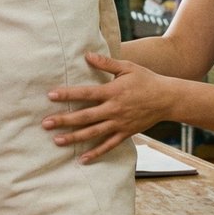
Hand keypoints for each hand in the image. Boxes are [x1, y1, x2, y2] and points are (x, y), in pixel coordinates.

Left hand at [43, 51, 167, 162]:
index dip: (68, 94)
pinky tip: (82, 159)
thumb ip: (106, 63)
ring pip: (93, 133)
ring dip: (74, 137)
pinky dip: (95, 153)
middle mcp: (114, 109)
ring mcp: (119, 124)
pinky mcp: (125, 133)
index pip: (85, 93)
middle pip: (85, 116)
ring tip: (56, 141)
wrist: (167, 99)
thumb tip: (87, 55)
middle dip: (64, 120)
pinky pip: (108, 145)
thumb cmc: (146, 80)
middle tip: (45, 123)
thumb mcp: (127, 67)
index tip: (50, 95)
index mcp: (112, 92)